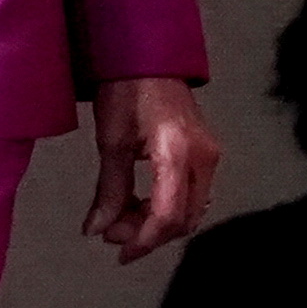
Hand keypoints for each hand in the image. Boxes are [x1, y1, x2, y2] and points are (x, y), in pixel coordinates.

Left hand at [86, 75, 221, 262]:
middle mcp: (204, 160)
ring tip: (122, 220)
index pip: (167, 216)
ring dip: (158, 224)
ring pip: (191, 210)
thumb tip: (97, 230)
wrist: (149, 56)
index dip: (142, 241)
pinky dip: (168, 208)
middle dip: (149, 235)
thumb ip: (109, 191)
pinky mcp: (206, 153)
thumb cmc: (125, 91)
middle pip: (184, 219)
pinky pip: (193, 195)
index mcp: (178, 155)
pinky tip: (141, 205)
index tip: (116, 251)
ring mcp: (210, 156)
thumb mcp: (112, 142)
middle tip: (112, 234)